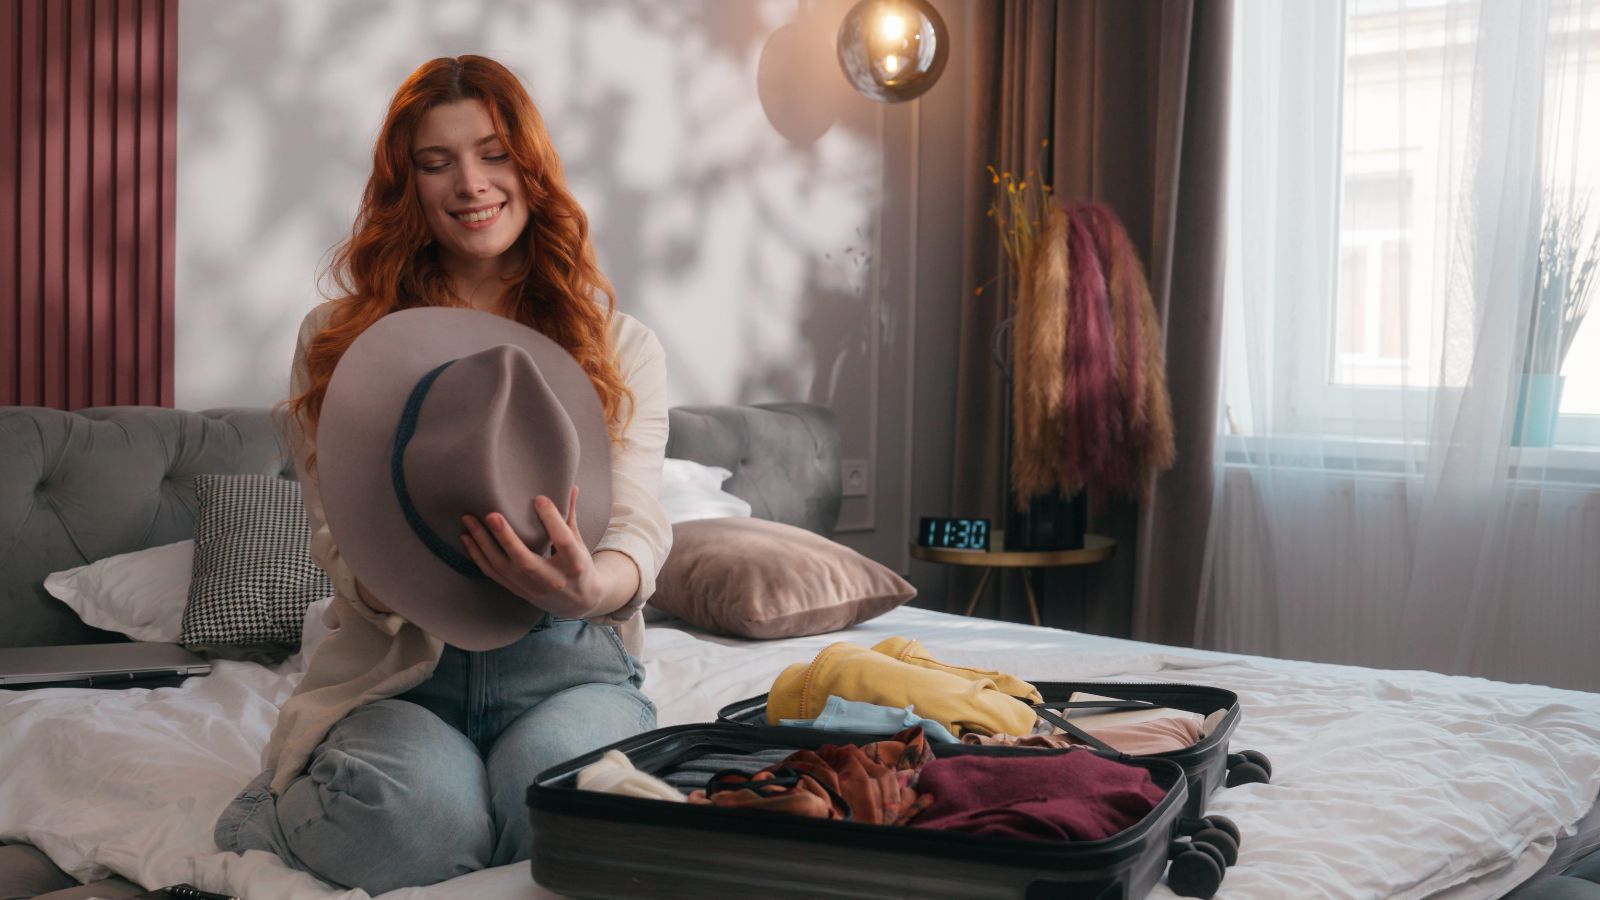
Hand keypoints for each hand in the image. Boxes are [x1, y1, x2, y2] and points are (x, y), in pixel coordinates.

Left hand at [460, 486, 605, 618]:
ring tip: (469, 520)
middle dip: (506, 538)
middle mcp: (552, 580)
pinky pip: (493, 573)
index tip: (539, 498)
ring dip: (483, 543)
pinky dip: (478, 556)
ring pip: (503, 568)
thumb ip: (570, 517)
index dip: (552, 520)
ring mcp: (532, 588)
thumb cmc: (579, 567)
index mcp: (574, 565)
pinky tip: (467, 538)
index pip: (563, 541)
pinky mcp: (517, 591)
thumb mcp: (580, 544)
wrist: (576, 603)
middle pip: (525, 561)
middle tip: (491, 515)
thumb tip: (570, 487)